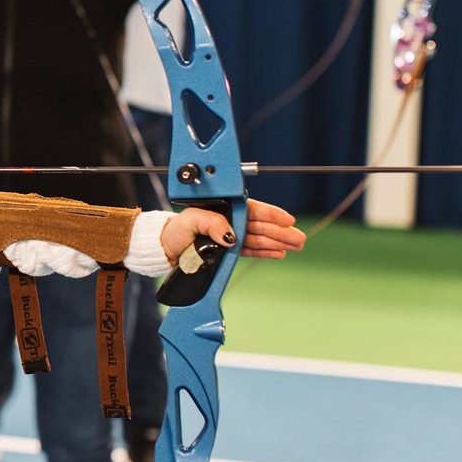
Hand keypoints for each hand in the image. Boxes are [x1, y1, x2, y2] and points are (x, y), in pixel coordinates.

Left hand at [160, 199, 304, 265]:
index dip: (271, 214)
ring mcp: (227, 236)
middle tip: (299, 238)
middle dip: (280, 231)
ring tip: (295, 246)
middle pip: (259, 225)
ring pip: (258, 237)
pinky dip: (264, 252)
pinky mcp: (226, 250)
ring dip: (277, 242)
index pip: (251, 209)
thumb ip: (211, 223)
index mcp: (221, 207)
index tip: (287, 219)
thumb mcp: (190, 221)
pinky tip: (278, 253)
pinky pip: (249, 249)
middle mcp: (227, 220)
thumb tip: (230, 234)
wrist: (162, 249)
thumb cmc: (173, 231)